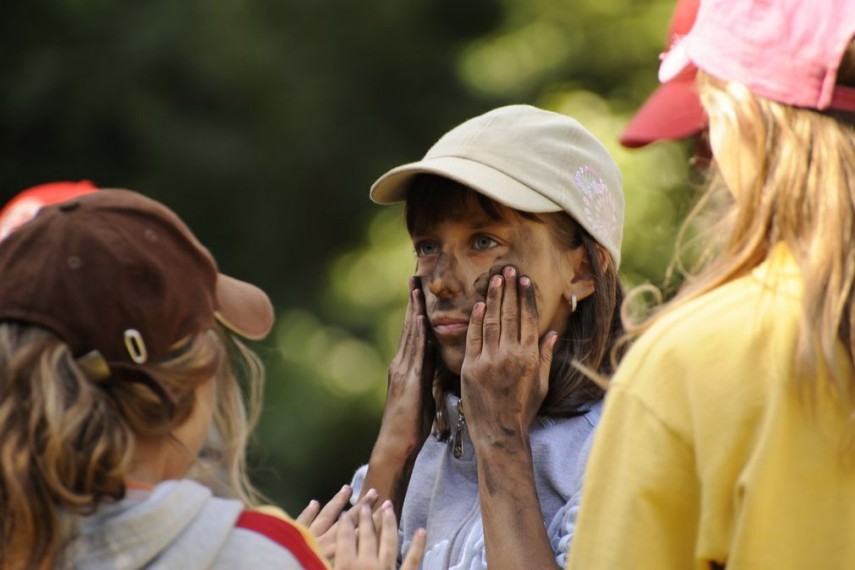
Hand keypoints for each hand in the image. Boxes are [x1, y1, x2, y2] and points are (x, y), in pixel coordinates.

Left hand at [298, 486, 378, 562]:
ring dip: (337, 502)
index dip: (372, 520)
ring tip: (347, 488)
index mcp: (335, 551)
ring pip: (326, 516)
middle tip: (373, 492)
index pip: (358, 532)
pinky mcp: (290, 534)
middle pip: (346, 521)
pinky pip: (302, 521)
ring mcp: (307, 534)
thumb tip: (359, 553)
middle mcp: (324, 540)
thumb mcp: (329, 567)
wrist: (276, 565)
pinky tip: (314, 502)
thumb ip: (342, 560)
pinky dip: (308, 512)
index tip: (384, 508)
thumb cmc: (304, 567)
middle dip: (361, 507)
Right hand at [333, 504, 426, 569]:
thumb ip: (324, 566)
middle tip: (368, 500)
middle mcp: (367, 564)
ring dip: (389, 523)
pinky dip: (418, 546)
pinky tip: (421, 531)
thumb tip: (316, 556)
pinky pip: (412, 561)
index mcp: (346, 565)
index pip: (345, 538)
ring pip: (388, 542)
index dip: (344, 523)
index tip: (344, 512)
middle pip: (367, 535)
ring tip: (388, 506)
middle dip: (366, 516)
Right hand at [374, 277, 435, 460]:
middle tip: (415, 279)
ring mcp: (403, 370)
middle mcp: (401, 363)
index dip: (416, 312)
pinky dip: (418, 333)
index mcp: (406, 367)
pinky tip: (422, 319)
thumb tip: (437, 361)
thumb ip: (427, 375)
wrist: (397, 443)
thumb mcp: (423, 394)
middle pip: (409, 327)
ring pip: (410, 334)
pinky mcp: (408, 378)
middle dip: (412, 303)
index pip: (413, 334)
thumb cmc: (412, 425)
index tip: (419, 293)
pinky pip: (415, 351)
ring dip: (414, 311)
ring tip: (417, 290)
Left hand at [461, 266, 556, 448]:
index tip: (524, 280)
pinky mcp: (471, 367)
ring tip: (494, 279)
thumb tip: (552, 334)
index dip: (525, 298)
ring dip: (492, 297)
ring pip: (491, 321)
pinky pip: (473, 337)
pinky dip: (475, 320)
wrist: (499, 433)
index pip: (528, 319)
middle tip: (508, 269)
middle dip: (509, 290)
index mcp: (530, 358)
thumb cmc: (523, 411)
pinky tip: (478, 304)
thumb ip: (546, 357)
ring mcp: (490, 360)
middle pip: (510, 314)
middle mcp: (511, 355)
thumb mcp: (541, 384)